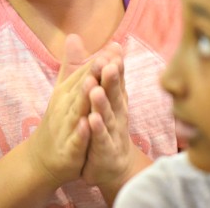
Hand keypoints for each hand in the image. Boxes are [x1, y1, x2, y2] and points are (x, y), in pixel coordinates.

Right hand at [24, 34, 98, 187]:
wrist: (42, 158)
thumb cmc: (59, 120)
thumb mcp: (64, 90)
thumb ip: (72, 65)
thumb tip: (74, 36)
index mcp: (68, 92)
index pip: (85, 73)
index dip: (98, 62)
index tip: (114, 48)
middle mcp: (66, 106)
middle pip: (81, 89)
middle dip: (92, 75)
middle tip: (104, 59)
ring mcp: (66, 128)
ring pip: (77, 112)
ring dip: (84, 99)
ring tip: (93, 86)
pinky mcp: (68, 149)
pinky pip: (75, 141)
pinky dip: (81, 133)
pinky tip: (88, 125)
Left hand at [80, 42, 136, 187]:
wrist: (112, 167)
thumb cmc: (108, 126)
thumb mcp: (105, 97)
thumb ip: (104, 71)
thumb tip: (110, 43)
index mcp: (116, 101)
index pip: (116, 80)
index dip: (116, 65)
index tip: (115, 47)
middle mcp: (118, 114)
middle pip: (115, 95)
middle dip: (112, 80)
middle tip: (110, 63)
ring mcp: (113, 133)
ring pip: (108, 116)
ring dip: (102, 103)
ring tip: (95, 90)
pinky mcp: (105, 151)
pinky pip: (100, 140)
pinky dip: (97, 131)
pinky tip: (91, 121)